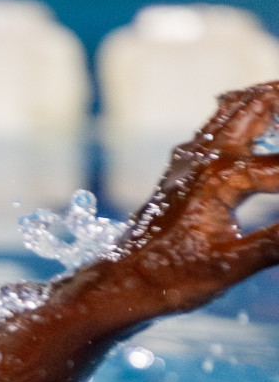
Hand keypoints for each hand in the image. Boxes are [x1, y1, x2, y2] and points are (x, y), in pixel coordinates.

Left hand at [114, 81, 278, 311]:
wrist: (117, 286)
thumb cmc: (170, 279)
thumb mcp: (234, 265)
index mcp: (221, 178)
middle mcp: (203, 160)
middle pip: (257, 105)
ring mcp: (187, 162)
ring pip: (232, 109)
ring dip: (266, 95)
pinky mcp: (179, 172)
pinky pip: (214, 125)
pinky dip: (239, 109)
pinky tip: (245, 109)